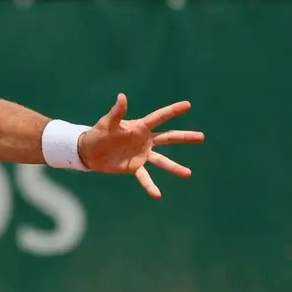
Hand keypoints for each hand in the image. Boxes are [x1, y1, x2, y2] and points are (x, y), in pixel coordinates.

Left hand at [79, 94, 204, 198]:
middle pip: (169, 137)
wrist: (89, 152)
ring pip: (162, 161)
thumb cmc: (98, 134)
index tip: (188, 105)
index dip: (173, 111)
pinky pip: (145, 177)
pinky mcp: (135, 167)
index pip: (160, 117)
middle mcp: (145, 140)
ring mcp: (142, 154)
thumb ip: (117, 112)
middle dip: (185, 137)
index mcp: (140, 127)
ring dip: (174, 167)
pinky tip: (157, 195)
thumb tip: (122, 96)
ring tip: (188, 173)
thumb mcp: (107, 123)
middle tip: (201, 137)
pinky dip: (150, 186)